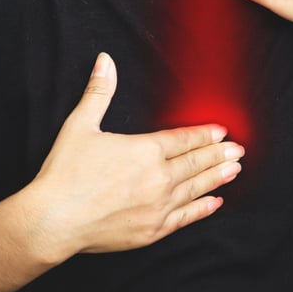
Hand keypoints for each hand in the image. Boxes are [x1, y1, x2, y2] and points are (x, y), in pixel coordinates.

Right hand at [28, 52, 243, 258]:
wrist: (53, 221)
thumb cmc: (64, 173)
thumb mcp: (80, 126)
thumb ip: (99, 92)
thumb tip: (106, 60)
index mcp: (145, 150)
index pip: (183, 139)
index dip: (203, 135)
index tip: (221, 131)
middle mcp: (158, 178)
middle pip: (195, 163)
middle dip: (218, 155)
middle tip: (238, 150)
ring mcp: (158, 206)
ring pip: (195, 189)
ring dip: (217, 178)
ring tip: (235, 170)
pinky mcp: (152, 231)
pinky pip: (185, 218)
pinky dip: (202, 209)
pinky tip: (215, 203)